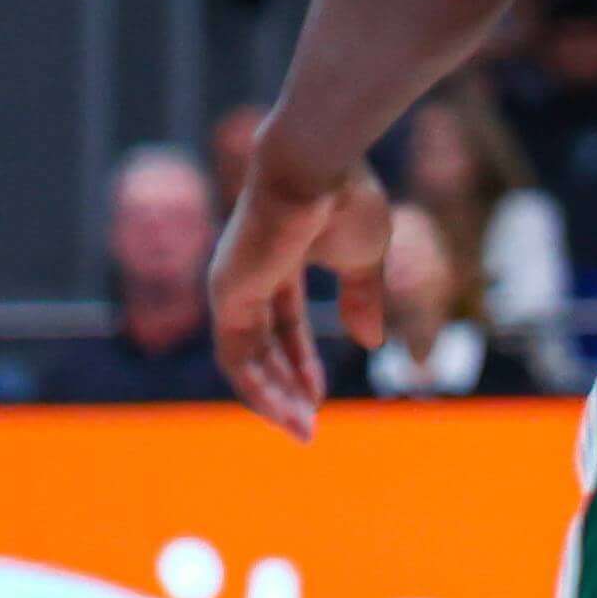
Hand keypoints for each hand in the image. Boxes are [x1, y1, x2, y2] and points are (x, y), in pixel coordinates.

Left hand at [213, 151, 391, 441]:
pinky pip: (237, 358)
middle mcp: (248, 278)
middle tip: (306, 427)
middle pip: (262, 348)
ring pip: (245, 360)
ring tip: (300, 430)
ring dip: (271, 398)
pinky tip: (283, 410)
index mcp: (280, 262)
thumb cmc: (346, 199)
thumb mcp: (365, 258)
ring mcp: (232, 288)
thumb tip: (369, 343)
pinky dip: (258, 388)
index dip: (303, 361)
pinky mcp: (227, 297)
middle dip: (285, 389)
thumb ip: (362, 299)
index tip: (321, 394)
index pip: (284, 325)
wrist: (319, 167)